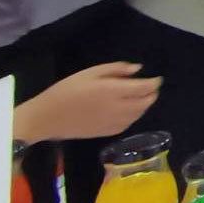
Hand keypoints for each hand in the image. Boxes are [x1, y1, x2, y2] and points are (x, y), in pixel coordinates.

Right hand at [11, 62, 158, 143]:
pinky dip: (134, 115)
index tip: (157, 78)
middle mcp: (118, 108)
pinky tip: (128, 109)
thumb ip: (116, 70)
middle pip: (146, 102)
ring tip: (140, 97)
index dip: (154, 83)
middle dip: (152, 94)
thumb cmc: (66, 91)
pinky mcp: (108, 133)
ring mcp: (114, 123)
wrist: (46, 118)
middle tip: (150, 87)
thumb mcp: (89, 73)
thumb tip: (138, 69)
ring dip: (144, 105)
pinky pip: (129, 123)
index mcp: (113, 91)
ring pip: (139, 114)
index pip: (145, 88)